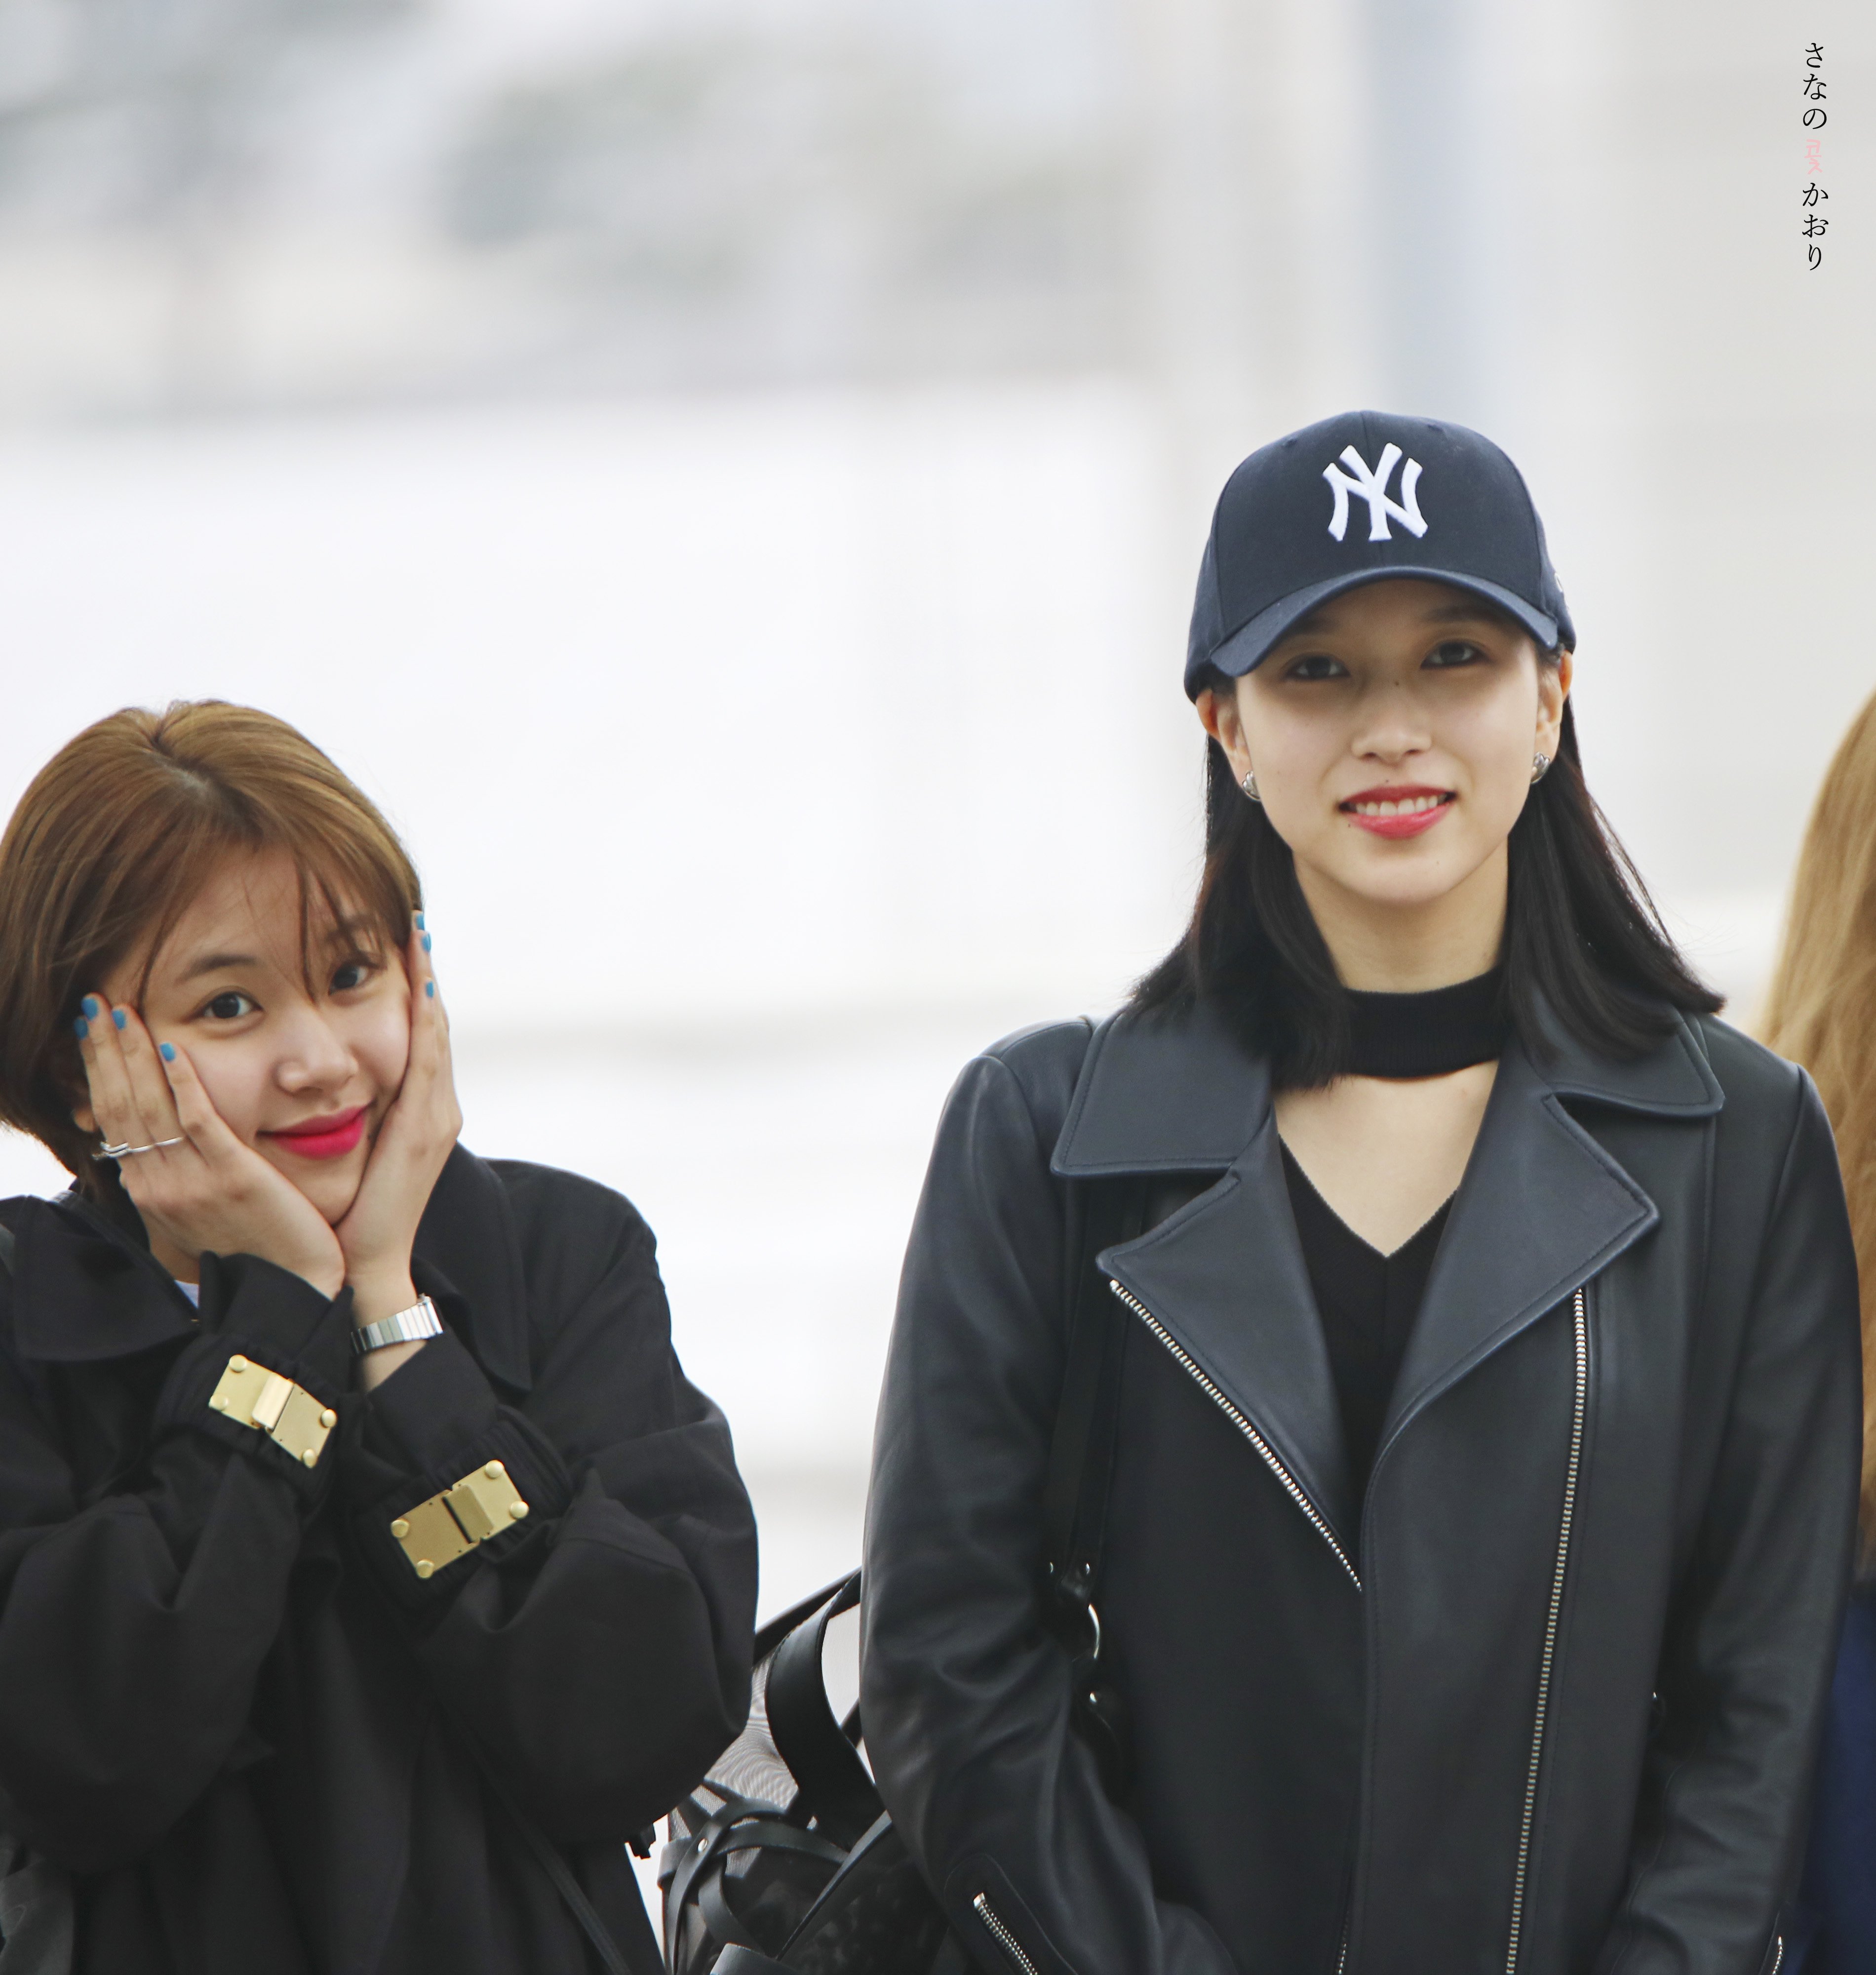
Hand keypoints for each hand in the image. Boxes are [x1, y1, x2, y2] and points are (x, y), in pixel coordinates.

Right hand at [77, 999, 346, 1297]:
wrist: (291, 1288)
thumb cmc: (253, 1245)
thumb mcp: (196, 1210)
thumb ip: (173, 1174)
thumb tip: (149, 1144)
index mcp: (149, 1190)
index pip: (112, 1117)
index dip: (99, 1070)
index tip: (91, 1029)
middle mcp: (158, 1185)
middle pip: (121, 1105)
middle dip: (106, 1050)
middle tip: (95, 1003)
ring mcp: (192, 1182)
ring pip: (150, 1107)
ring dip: (135, 1055)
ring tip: (123, 1012)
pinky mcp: (233, 1177)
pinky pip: (201, 1122)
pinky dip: (185, 1084)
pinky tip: (175, 1050)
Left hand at [335, 919, 462, 1327]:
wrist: (369, 1262)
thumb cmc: (355, 1215)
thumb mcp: (357, 1153)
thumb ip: (355, 1116)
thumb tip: (324, 1084)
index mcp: (423, 1113)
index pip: (422, 1039)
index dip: (417, 993)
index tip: (404, 949)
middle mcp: (439, 1108)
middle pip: (435, 1026)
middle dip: (427, 975)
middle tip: (416, 926)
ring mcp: (437, 1116)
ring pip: (436, 1034)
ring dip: (428, 985)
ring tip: (418, 939)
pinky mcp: (425, 1127)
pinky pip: (427, 1060)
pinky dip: (425, 1020)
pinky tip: (418, 988)